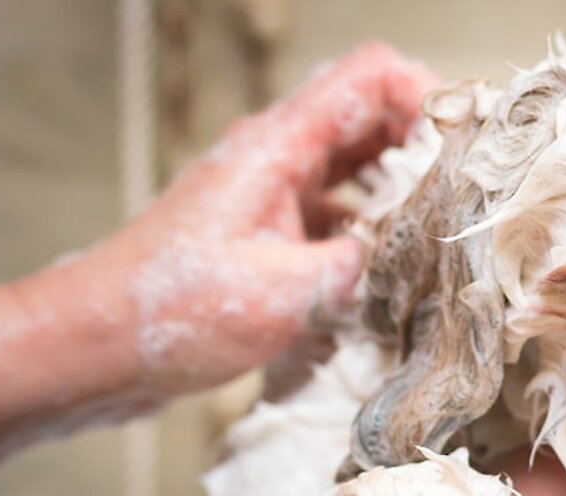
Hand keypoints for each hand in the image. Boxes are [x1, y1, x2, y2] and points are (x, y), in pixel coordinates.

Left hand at [0, 43, 437, 495]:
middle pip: (373, 121)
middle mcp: (279, 160)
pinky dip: (369, 240)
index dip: (428, 96)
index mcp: (278, 148)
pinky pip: (337, 220)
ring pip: (359, 173)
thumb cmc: (170, 312)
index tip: (467, 146)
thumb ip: (357, 270)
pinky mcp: (270, 237)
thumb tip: (415, 261)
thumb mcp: (281, 294)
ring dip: (400, 200)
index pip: (370, 78)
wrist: (98, 347)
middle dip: (426, 153)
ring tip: (437, 243)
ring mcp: (274, 197)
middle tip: (466, 201)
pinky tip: (389, 282)